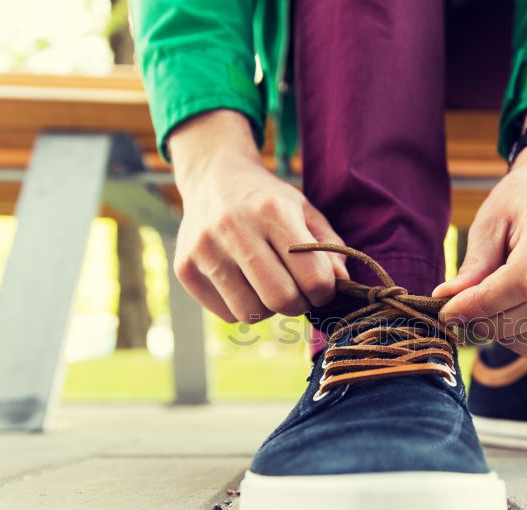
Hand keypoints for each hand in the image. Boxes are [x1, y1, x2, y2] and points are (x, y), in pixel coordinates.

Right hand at [169, 110, 347, 322]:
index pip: (313, 277)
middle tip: (297, 292)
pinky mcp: (185, 268)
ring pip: (251, 313)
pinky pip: (226, 313)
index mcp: (272, 211)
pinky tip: (241, 282)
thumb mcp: (304, 210)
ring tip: (266, 284)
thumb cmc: (266, 200)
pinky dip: (241, 306)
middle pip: (281, 300)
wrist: (212, 179)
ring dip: (268, 308)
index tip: (320, 286)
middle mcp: (234, 228)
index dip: (324, 291)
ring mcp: (204, 249)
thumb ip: (329, 246)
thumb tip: (341, 282)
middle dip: (298, 305)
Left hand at [433, 104, 526, 354]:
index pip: (524, 278)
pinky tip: (507, 327)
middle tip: (464, 319)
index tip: (449, 310)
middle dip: (495, 323)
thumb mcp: (488, 223)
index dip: (483, 303)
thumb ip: (474, 266)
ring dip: (514, 336)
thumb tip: (449, 302)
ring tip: (485, 322)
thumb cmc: (518, 203)